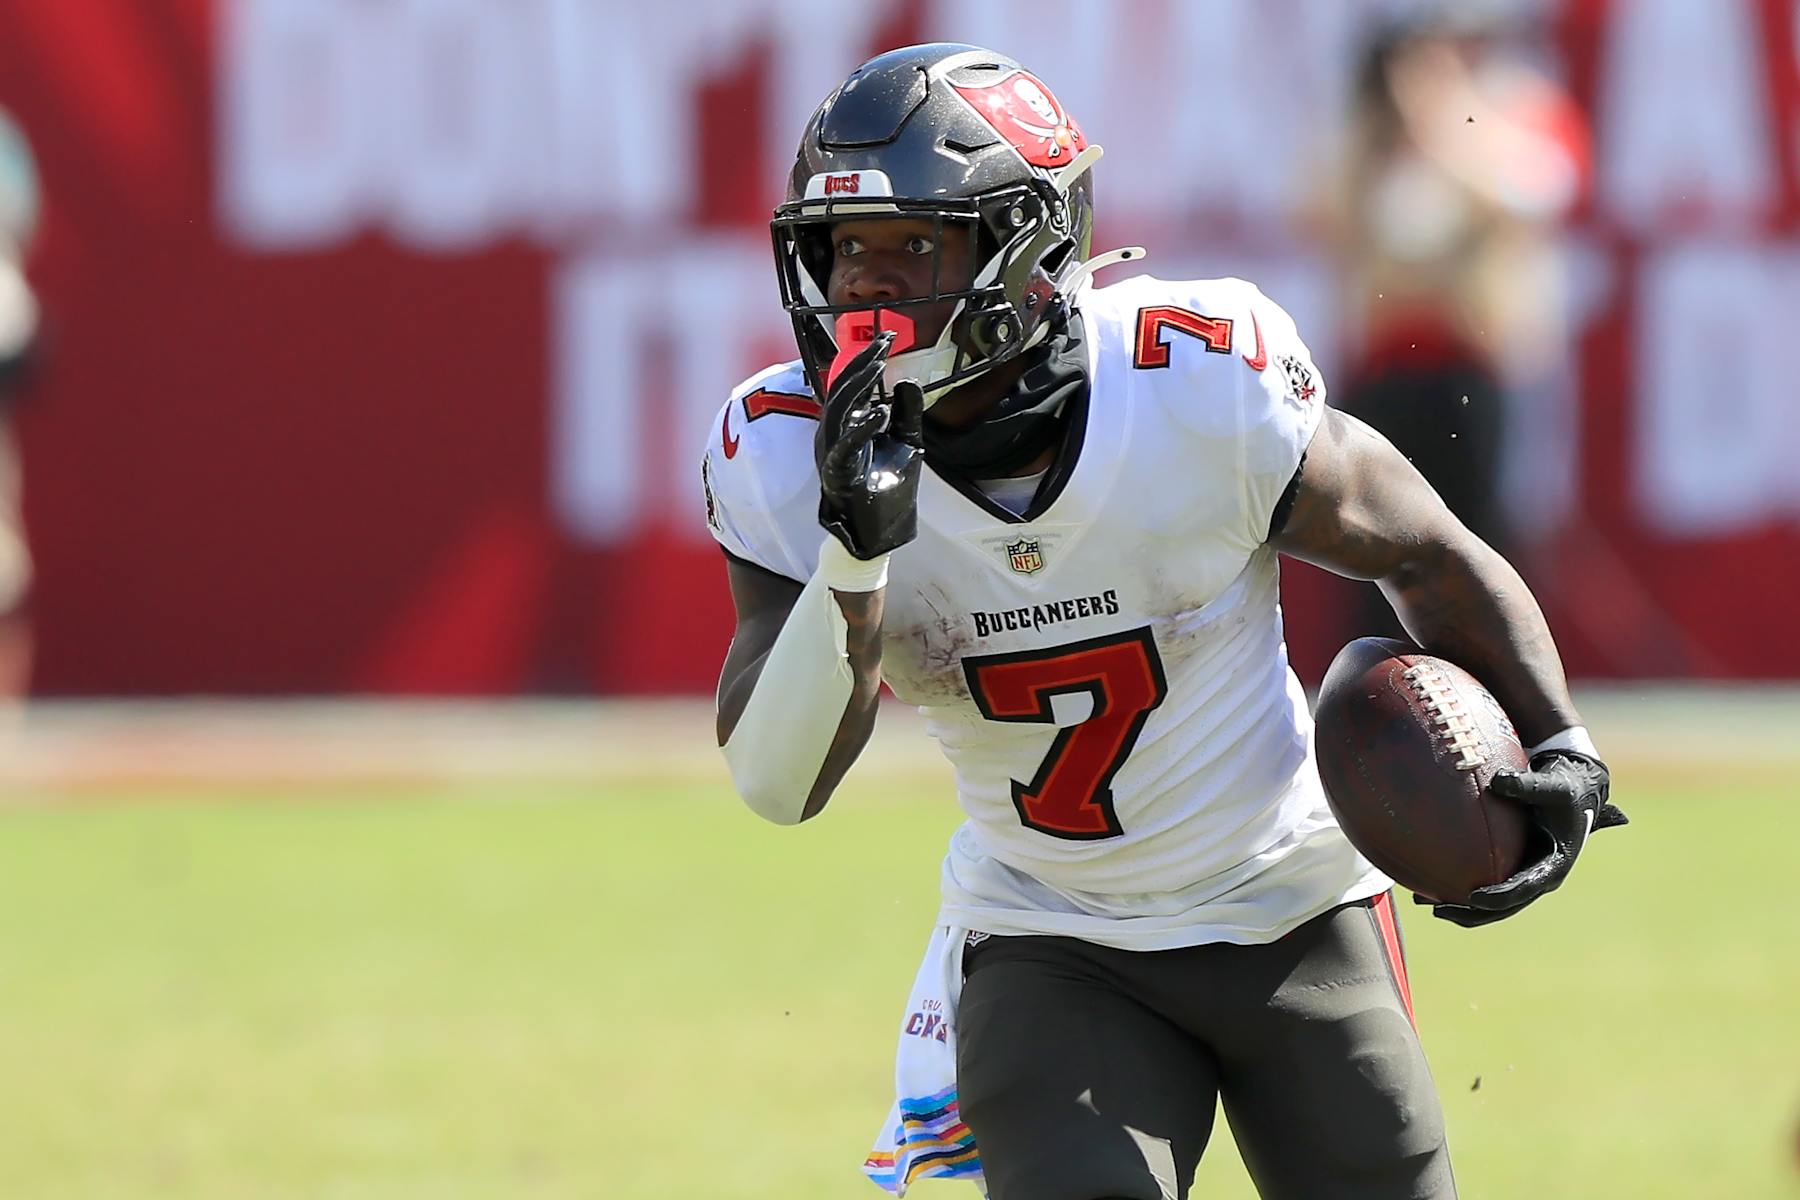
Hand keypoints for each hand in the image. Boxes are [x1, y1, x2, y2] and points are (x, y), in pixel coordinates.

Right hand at [815, 331, 923, 559]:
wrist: (882, 535)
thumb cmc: (888, 490)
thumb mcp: (906, 442)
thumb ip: (907, 413)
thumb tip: (906, 380)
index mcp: (847, 425)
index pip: (852, 384)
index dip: (867, 359)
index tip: (890, 337)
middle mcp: (834, 434)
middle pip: (842, 389)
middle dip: (862, 362)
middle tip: (885, 340)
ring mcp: (832, 453)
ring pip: (838, 409)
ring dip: (859, 384)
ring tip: (881, 364)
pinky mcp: (837, 475)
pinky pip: (845, 446)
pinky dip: (862, 427)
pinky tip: (881, 411)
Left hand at [1420, 750, 1627, 926]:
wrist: (1576, 793)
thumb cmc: (1566, 791)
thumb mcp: (1554, 787)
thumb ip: (1529, 786)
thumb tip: (1498, 781)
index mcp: (1552, 866)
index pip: (1523, 889)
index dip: (1499, 896)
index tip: (1473, 898)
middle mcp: (1538, 878)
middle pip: (1503, 907)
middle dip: (1471, 913)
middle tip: (1437, 909)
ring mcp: (1525, 875)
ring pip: (1491, 903)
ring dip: (1458, 906)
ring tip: (1421, 901)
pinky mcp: (1512, 867)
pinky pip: (1484, 882)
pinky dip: (1458, 884)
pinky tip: (1427, 878)